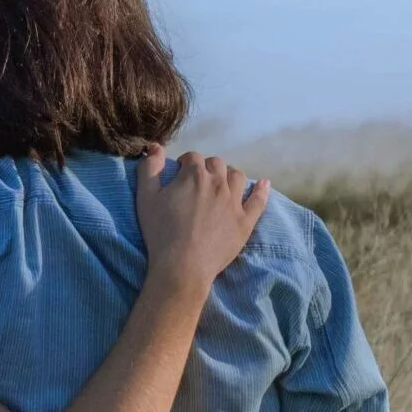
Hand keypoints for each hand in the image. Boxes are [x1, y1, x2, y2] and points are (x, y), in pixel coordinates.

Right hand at [135, 143, 270, 285]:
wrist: (183, 266)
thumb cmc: (161, 232)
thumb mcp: (146, 198)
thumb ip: (150, 169)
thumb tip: (155, 146)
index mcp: (194, 175)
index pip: (192, 157)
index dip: (184, 164)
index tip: (179, 174)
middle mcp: (218, 183)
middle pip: (216, 163)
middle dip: (206, 167)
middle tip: (197, 182)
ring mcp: (234, 202)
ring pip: (237, 177)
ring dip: (229, 175)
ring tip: (221, 184)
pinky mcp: (245, 220)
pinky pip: (258, 201)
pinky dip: (262, 190)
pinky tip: (264, 184)